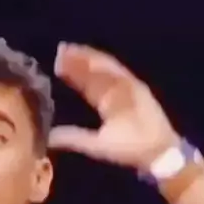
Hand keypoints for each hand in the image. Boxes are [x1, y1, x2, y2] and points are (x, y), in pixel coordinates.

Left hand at [48, 43, 179, 170]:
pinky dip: (105, 65)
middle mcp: (116, 93)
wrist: (154, 153)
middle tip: (60, 51)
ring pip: (104, 69)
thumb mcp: (95, 144)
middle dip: (78, 62)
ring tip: (70, 50)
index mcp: (107, 104)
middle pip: (94, 73)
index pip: (87, 85)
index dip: (73, 75)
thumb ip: (74, 137)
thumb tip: (49, 138)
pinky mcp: (137, 87)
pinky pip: (119, 72)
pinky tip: (90, 57)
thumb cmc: (127, 150)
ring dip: (88, 59)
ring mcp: (127, 88)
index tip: (57, 66)